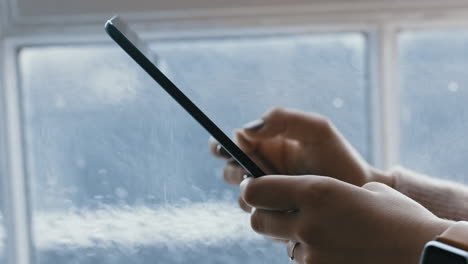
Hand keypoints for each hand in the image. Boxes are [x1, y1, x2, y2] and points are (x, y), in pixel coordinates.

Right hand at [209, 107, 392, 209]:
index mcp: (263, 146)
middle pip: (229, 173)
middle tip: (252, 173)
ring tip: (278, 193)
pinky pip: (260, 219)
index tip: (229, 150)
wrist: (361, 191)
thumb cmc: (338, 156)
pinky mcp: (274, 218)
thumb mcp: (315, 129)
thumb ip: (282, 119)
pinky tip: (289, 210)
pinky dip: (268, 215)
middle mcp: (260, 171)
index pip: (229, 144)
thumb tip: (244, 130)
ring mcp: (267, 195)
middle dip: (236, 173)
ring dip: (253, 196)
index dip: (221, 147)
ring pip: (242, 199)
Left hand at [240, 175, 452, 263]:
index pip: (256, 190)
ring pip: (280, 243)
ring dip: (291, 236)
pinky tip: (334, 249)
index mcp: (317, 191)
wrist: (425, 255)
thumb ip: (326, 192)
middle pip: (256, 221)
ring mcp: (312, 254)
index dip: (251, 188)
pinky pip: (301, 261)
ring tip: (323, 232)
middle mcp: (307, 223)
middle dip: (263, 215)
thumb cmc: (399, 217)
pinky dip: (310, 254)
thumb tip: (302, 196)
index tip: (254, 187)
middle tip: (279, 211)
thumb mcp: (361, 190)